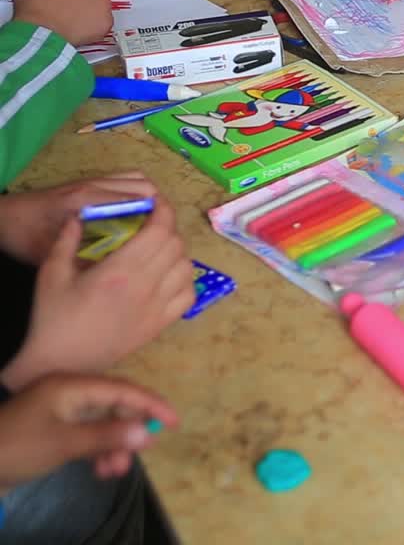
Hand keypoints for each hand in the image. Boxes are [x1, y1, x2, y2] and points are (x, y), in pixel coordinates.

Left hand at [0, 173, 157, 265]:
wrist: (5, 218)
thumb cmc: (27, 238)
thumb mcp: (53, 258)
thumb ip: (86, 263)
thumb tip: (122, 273)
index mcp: (87, 202)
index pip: (137, 201)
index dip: (159, 218)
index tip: (168, 240)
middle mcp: (95, 186)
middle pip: (146, 188)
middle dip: (161, 211)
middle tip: (165, 238)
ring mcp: (95, 180)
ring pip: (141, 180)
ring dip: (154, 200)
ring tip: (157, 226)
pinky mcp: (93, 180)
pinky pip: (130, 179)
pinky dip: (142, 193)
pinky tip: (141, 215)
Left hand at [0, 373, 176, 490]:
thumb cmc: (17, 447)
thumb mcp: (65, 443)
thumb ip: (108, 436)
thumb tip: (149, 433)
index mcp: (72, 386)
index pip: (123, 390)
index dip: (152, 404)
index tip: (175, 422)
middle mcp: (69, 393)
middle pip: (114, 407)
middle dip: (129, 432)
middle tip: (138, 456)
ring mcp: (61, 411)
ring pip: (102, 424)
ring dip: (114, 446)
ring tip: (114, 471)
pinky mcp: (54, 429)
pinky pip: (88, 434)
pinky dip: (98, 450)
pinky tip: (101, 470)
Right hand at [1, 196, 193, 390]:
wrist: (61, 362)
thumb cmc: (53, 317)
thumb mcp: (51, 273)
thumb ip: (66, 240)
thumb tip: (80, 216)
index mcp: (119, 271)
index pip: (159, 231)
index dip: (164, 211)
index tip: (157, 203)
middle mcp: (144, 287)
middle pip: (176, 245)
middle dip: (168, 228)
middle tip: (152, 225)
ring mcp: (157, 308)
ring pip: (187, 268)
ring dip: (177, 253)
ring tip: (159, 250)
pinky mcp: (160, 325)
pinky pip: (188, 295)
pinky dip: (185, 280)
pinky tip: (168, 277)